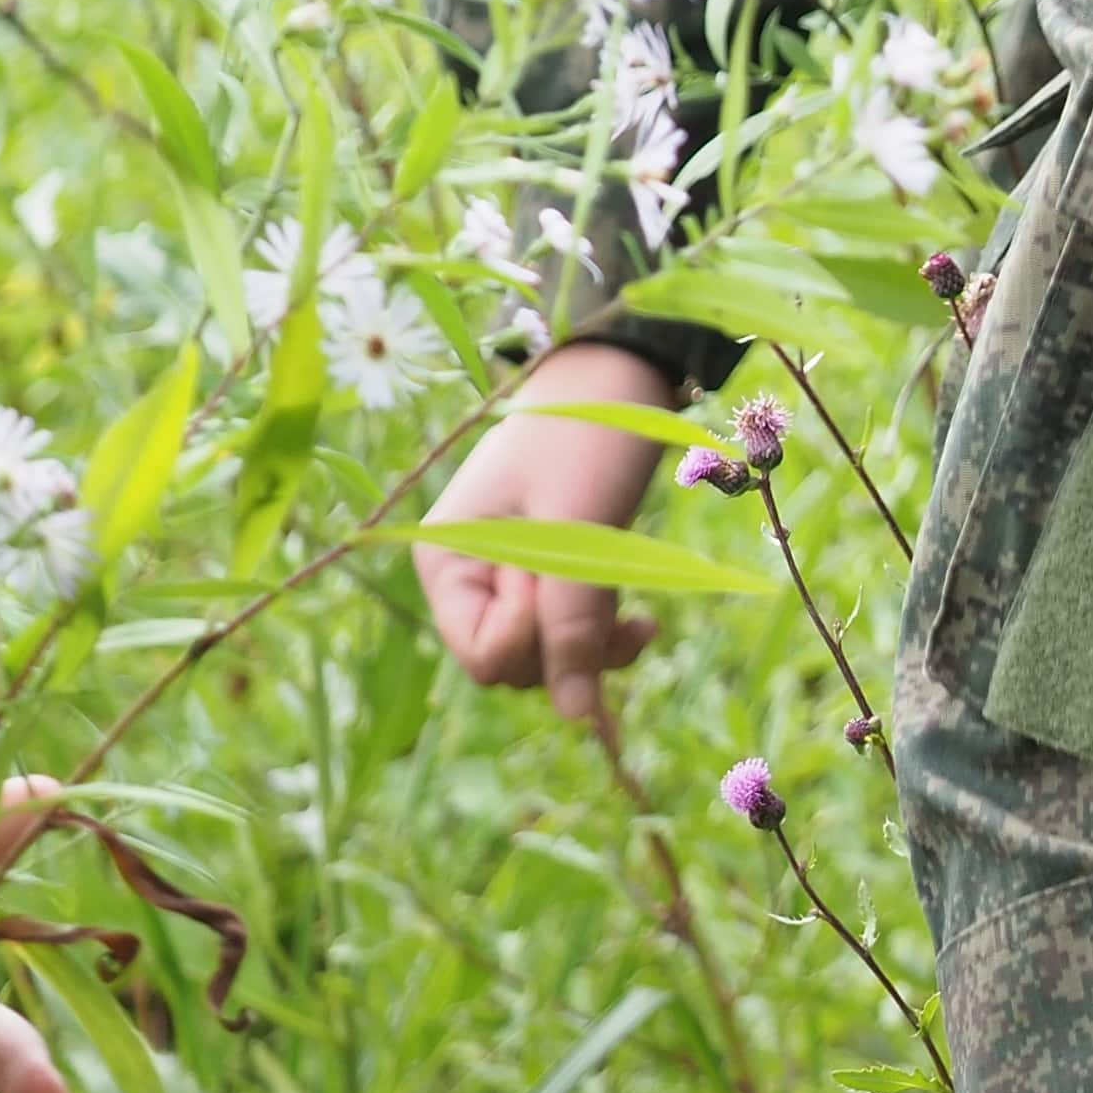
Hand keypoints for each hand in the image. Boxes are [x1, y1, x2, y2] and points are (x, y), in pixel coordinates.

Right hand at [413, 344, 674, 715]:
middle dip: (567, 646)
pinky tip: (645, 622)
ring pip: (548, 659)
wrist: (618, 377)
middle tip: (610, 589)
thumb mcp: (578, 526)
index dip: (536, 638)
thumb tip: (577, 716)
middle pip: (515, 665)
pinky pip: (572, 636)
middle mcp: (469, 579)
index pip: (484, 655)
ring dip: (594, 647)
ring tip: (641, 621)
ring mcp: (510, 579)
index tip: (570, 578)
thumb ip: (572, 618)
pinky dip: (606, 637)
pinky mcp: (552, 576)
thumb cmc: (586, 436)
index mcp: (447, 561)